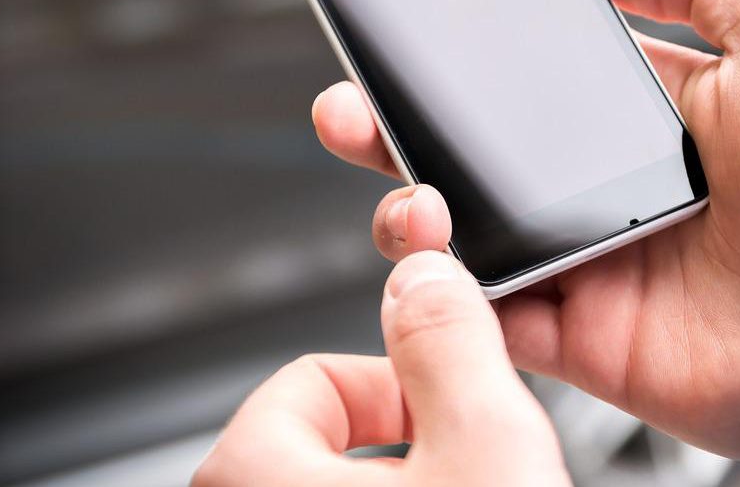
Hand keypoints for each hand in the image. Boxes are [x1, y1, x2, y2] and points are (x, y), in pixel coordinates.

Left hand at [193, 252, 570, 486]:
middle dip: (407, 440)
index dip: (400, 384)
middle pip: (329, 435)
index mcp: (252, 469)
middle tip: (467, 469)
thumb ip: (451, 340)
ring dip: (413, 481)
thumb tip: (423, 273)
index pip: (314, 377)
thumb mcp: (487, 448)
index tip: (448, 410)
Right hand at [313, 0, 739, 462]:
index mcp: (656, 119)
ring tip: (401, 187)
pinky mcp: (583, 338)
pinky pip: (492, 319)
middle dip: (408, 131)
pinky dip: (448, 297)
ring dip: (413, 210)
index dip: (475, 64)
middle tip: (356, 107)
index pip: (539, 83)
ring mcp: (594, 263)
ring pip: (471, 237)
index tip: (417, 44)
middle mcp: (616, 190)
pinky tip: (430, 258)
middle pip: (486, 158)